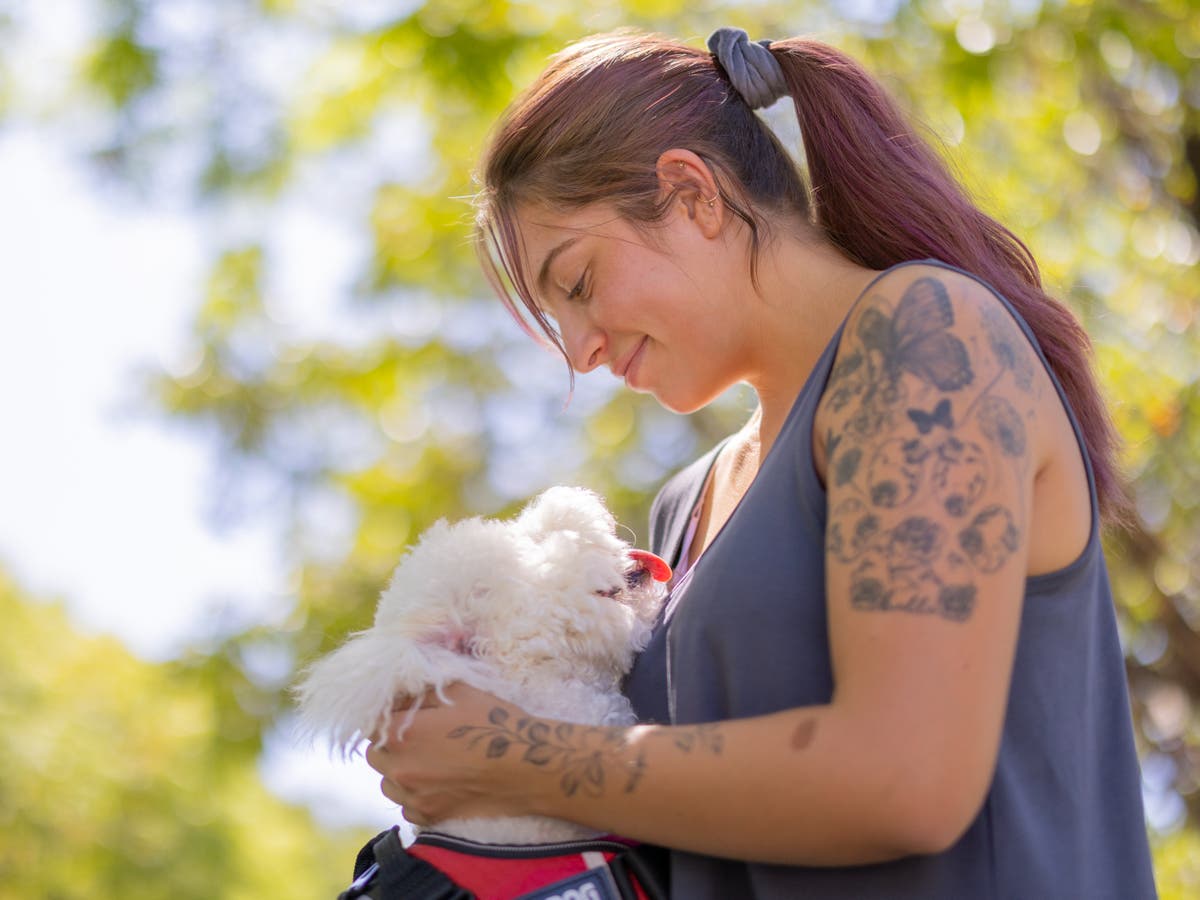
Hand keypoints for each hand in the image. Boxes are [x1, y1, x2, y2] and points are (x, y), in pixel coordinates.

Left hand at [364, 683, 533, 825]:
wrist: (526, 769)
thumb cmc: (494, 724)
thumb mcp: (459, 692)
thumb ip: (422, 689)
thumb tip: (399, 689)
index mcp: (402, 734)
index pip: (371, 722)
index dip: (386, 714)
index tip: (403, 712)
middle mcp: (399, 769)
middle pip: (375, 753)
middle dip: (389, 743)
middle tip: (416, 736)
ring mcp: (413, 797)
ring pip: (387, 782)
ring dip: (398, 771)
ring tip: (427, 761)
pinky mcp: (428, 817)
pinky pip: (406, 806)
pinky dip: (415, 795)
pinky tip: (438, 783)